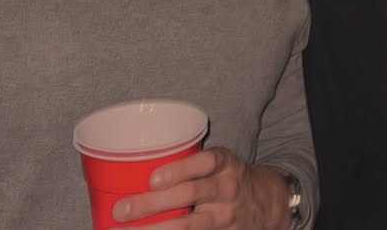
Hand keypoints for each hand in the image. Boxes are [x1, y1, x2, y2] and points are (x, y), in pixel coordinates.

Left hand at [113, 147, 290, 229]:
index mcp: (225, 164)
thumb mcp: (219, 164)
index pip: (206, 162)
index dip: (179, 170)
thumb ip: (190, 165)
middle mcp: (227, 189)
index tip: (152, 179)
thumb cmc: (227, 178)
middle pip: (190, 195)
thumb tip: (134, 167)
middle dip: (152, 203)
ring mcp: (225, 215)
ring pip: (188, 225)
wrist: (265, 202)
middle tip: (121, 209)